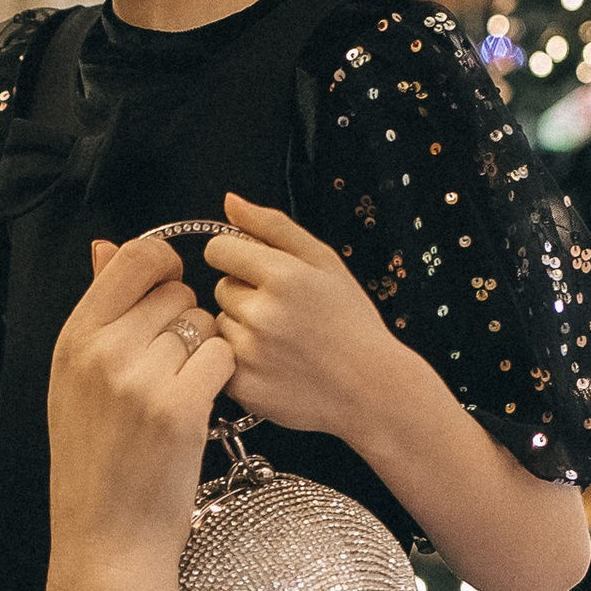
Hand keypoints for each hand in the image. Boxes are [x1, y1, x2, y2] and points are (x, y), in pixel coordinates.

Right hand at [46, 235, 234, 585]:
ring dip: (206, 351)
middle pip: (175, 292)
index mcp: (73, 339)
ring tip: (182, 391)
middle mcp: (103, 352)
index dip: (162, 267)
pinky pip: (223, 357)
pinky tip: (201, 404)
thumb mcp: (75, 382)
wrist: (107, 537)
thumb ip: (97, 311)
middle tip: (172, 365)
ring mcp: (141, 379)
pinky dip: (221, 377)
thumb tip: (105, 246)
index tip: (167, 292)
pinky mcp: (181, 408)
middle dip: (186, 320)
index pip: (131, 259)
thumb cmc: (95, 463)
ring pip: (204, 325)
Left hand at [206, 193, 403, 439]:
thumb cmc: (351, 321)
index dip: (237, 258)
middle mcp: (261, 314)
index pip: (218, 249)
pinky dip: (240, 360)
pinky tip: (274, 364)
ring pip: (219, 323)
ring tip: (282, 340)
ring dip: (241, 328)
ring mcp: (249, 353)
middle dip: (246, 295)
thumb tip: (229, 201)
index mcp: (282, 275)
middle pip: (221, 288)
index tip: (257, 271)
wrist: (371, 389)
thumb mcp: (325, 262)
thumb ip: (273, 227)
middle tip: (285, 313)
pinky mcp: (242, 386)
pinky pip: (221, 359)